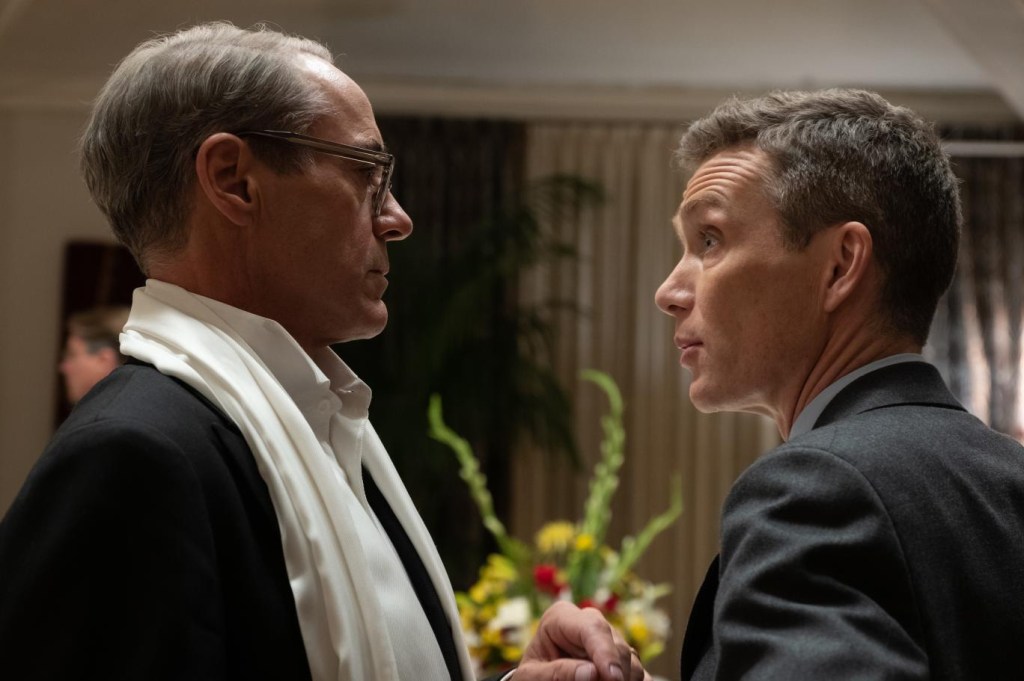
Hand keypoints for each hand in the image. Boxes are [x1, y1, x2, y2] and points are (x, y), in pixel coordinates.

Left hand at [513, 601, 650, 680]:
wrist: (541, 679)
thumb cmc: (533, 675)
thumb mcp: (533, 676)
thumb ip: (557, 673)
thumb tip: (591, 672)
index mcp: (561, 617)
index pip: (592, 627)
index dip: (605, 652)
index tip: (612, 678)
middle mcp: (589, 622)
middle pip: (616, 644)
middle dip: (615, 673)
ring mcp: (608, 639)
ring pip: (631, 660)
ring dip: (624, 680)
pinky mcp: (621, 658)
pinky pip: (638, 672)